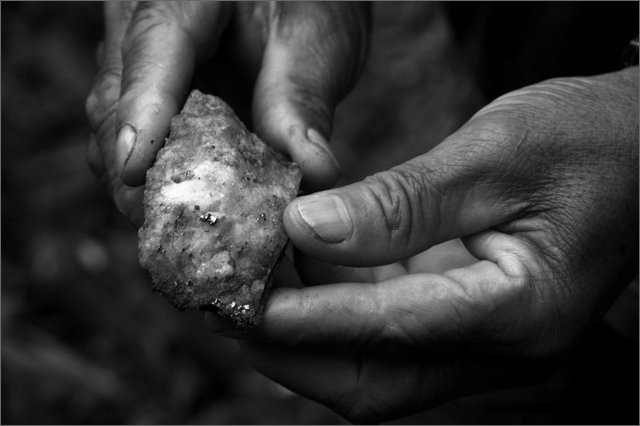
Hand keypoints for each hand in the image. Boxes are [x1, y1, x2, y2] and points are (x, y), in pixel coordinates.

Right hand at [85, 1, 368, 224]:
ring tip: (179, 237)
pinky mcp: (150, 96)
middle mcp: (141, 27)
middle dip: (138, 176)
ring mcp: (138, 64)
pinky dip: (159, 182)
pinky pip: (138, 143)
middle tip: (171, 234)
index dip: (142, 114)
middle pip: (115, 105)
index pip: (151, 52)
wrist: (293, 0)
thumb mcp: (315, 40)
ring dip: (143, 187)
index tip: (136, 170)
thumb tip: (312, 174)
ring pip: (115, 132)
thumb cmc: (306, 2)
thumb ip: (303, 101)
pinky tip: (188, 216)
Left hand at [213, 67, 638, 422]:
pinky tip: (294, 274)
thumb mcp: (496, 155)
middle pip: (372, 381)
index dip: (308, 320)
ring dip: (302, 334)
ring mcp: (483, 339)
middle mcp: (502, 345)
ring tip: (241, 290)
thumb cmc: (587, 142)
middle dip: (289, 351)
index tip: (240, 301)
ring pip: (371, 365)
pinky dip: (332, 310)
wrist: (636, 149)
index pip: (393, 331)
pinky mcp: (465, 318)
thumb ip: (403, 203)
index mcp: (522, 310)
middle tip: (221, 308)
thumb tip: (307, 229)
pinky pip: (384, 333)